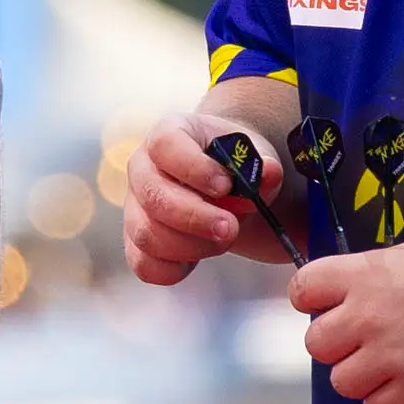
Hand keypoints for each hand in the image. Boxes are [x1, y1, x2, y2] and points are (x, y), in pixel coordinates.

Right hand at [123, 111, 294, 284]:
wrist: (222, 185)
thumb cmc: (232, 166)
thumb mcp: (251, 158)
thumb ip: (263, 166)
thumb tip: (269, 172)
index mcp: (168, 134)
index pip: (165, 145)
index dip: (193, 168)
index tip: (225, 186)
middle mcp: (142, 167)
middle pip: (153, 196)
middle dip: (195, 218)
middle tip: (230, 228)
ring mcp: (134, 205)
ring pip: (147, 234)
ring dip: (191, 245)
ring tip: (223, 239)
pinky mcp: (135, 240)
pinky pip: (144, 264)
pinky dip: (174, 269)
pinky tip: (198, 258)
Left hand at [288, 234, 403, 403]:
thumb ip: (368, 276)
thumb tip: (345, 295)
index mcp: (361, 276)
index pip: (302, 290)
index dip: (311, 301)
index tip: (326, 306)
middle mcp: (366, 317)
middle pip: (315, 344)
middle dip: (336, 344)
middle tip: (362, 340)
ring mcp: (389, 356)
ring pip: (341, 382)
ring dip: (359, 377)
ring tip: (386, 366)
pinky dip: (386, 403)